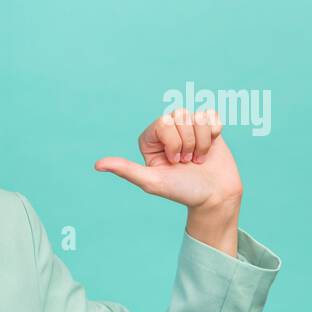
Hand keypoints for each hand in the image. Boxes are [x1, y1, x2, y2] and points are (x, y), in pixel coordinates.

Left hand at [94, 108, 243, 209]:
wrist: (214, 196)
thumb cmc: (181, 190)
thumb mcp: (151, 181)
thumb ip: (126, 170)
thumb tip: (97, 165)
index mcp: (150, 140)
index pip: (164, 122)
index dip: (174, 142)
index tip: (174, 161)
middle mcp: (167, 130)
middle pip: (180, 115)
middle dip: (188, 143)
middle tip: (186, 161)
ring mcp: (187, 127)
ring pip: (197, 117)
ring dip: (202, 142)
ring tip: (197, 158)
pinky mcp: (207, 127)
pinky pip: (211, 116)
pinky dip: (214, 135)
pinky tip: (209, 149)